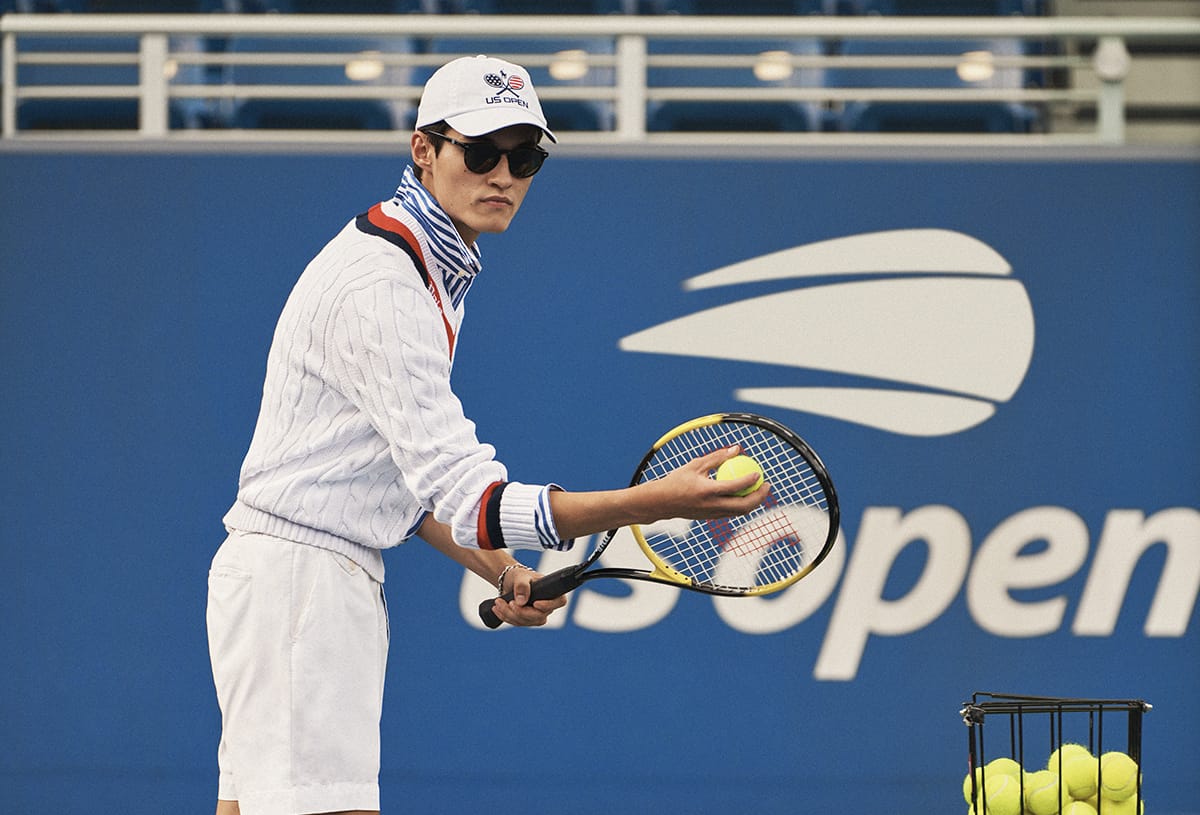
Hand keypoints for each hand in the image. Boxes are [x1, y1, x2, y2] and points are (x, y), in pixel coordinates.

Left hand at [489, 567, 566, 626]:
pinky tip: (497, 609)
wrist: (511, 582)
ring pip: (525, 622)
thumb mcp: (520, 577)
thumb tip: (521, 602)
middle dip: (521, 612)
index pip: (559, 602)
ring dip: (509, 614)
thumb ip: (522, 586)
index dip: (549, 605)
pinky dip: (505, 617)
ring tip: (498, 602)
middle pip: (538, 616)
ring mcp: (537, 615)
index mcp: (552, 593)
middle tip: (509, 602)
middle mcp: (547, 607)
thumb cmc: (520, 576)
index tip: (535, 603)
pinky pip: (517, 623)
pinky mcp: (526, 620)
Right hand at [644, 445, 767, 521]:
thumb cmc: (676, 480)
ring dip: (753, 502)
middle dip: (760, 496)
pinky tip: (745, 495)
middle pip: (744, 505)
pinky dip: (741, 505)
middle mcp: (712, 505)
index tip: (758, 473)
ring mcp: (712, 514)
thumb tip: (737, 449)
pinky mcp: (711, 518)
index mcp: (707, 491)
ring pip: (740, 512)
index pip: (735, 487)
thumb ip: (717, 457)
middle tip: (767, 485)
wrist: (660, 503)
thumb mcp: (695, 465)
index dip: (750, 480)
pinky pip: (731, 513)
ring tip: (760, 490)